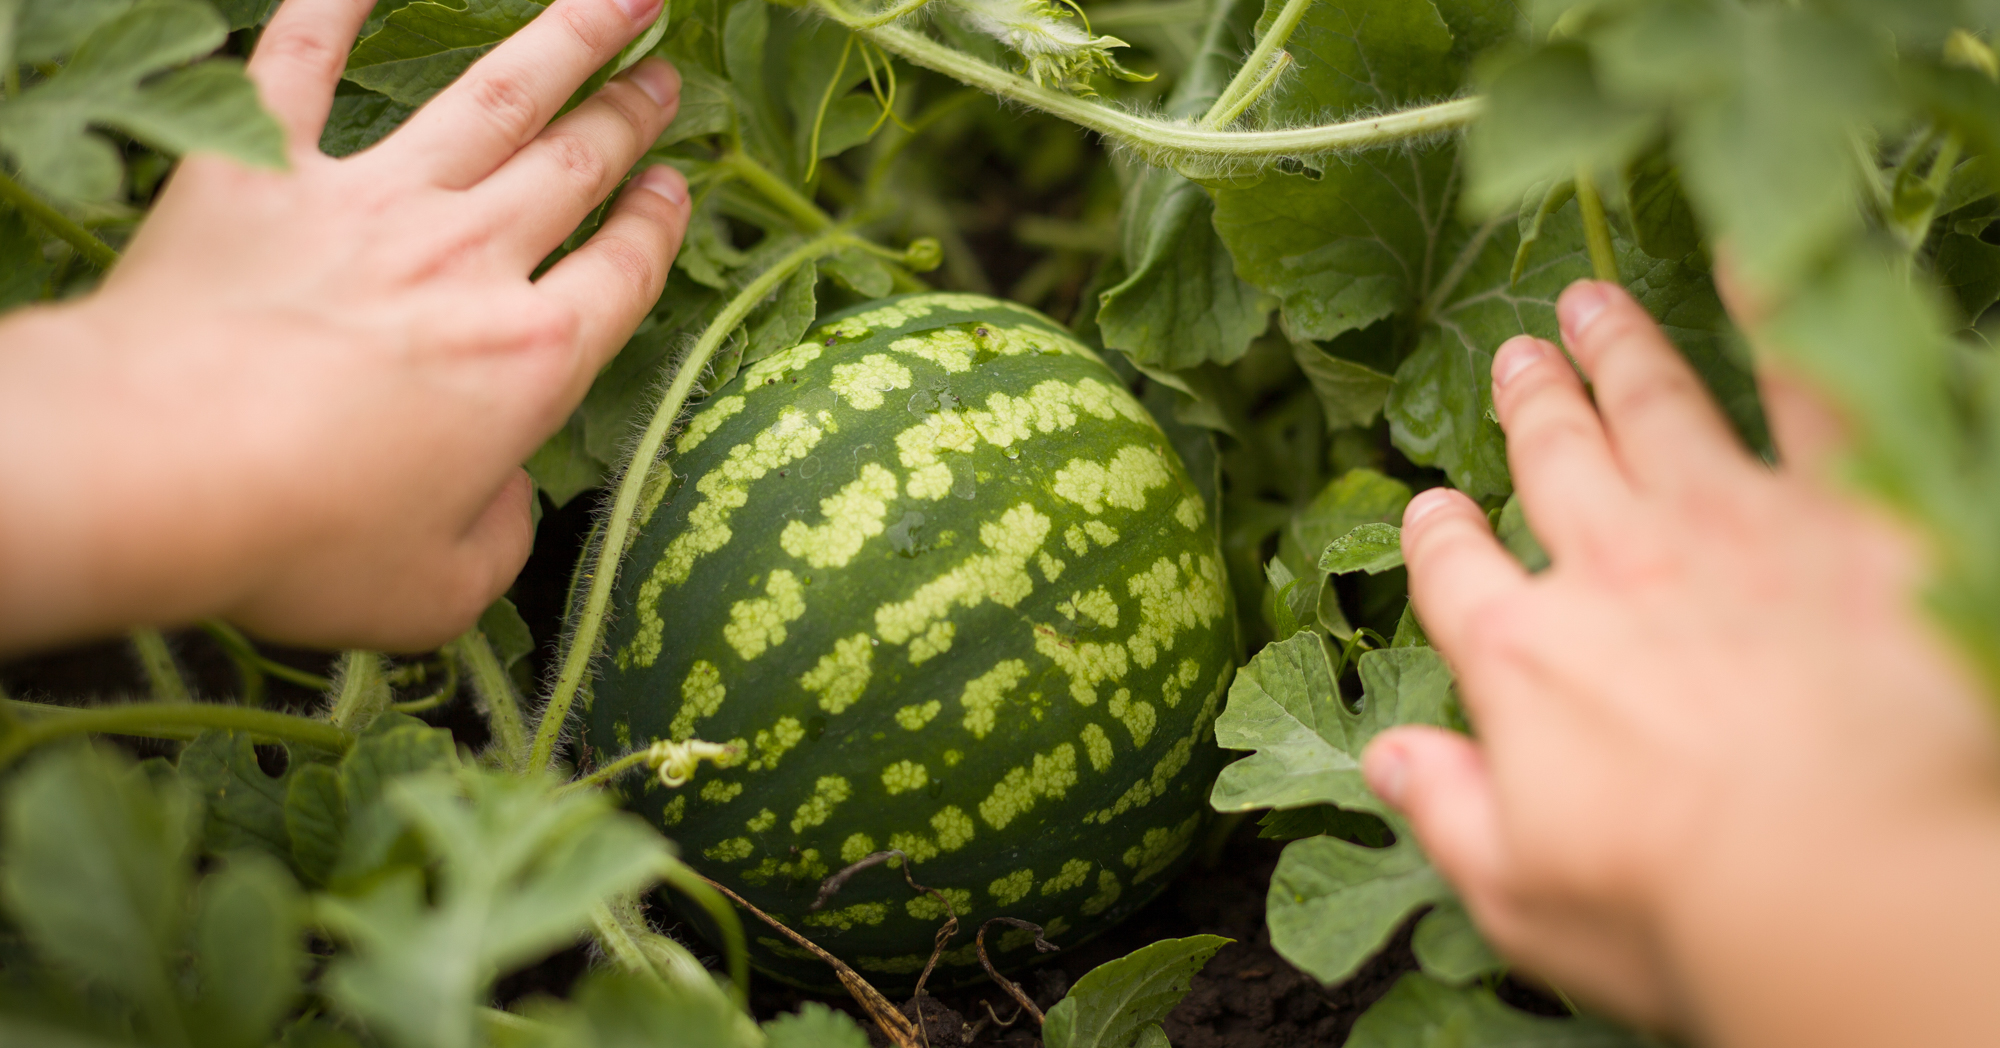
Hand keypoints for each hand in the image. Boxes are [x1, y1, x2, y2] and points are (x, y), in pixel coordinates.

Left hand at [0, 0, 690, 651]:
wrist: (158, 465)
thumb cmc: (305, 540)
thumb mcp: (439, 590)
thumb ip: (498, 539)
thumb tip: (501, 497)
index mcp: (533, 357)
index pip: (626, 271)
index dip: (660, 226)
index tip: (676, 189)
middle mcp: (472, 258)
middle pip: (576, 166)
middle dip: (630, 116)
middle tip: (663, 76)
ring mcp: (372, 201)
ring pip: (493, 98)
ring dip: (562, 40)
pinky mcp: (264, 168)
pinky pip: (304, 61)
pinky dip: (335, 6)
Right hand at [1362, 281, 1999, 1042]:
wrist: (1845, 880)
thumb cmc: (1683, 910)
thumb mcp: (1522, 895)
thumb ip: (1448, 813)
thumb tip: (1386, 756)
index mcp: (1524, 656)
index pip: (1456, 577)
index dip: (1438, 539)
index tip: (1432, 510)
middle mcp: (1609, 568)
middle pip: (1552, 465)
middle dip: (1529, 408)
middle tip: (1516, 358)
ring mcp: (1723, 524)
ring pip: (1650, 410)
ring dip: (1616, 351)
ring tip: (1588, 303)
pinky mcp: (1844, 510)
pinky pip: (1806, 388)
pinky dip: (1777, 311)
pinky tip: (1748, 256)